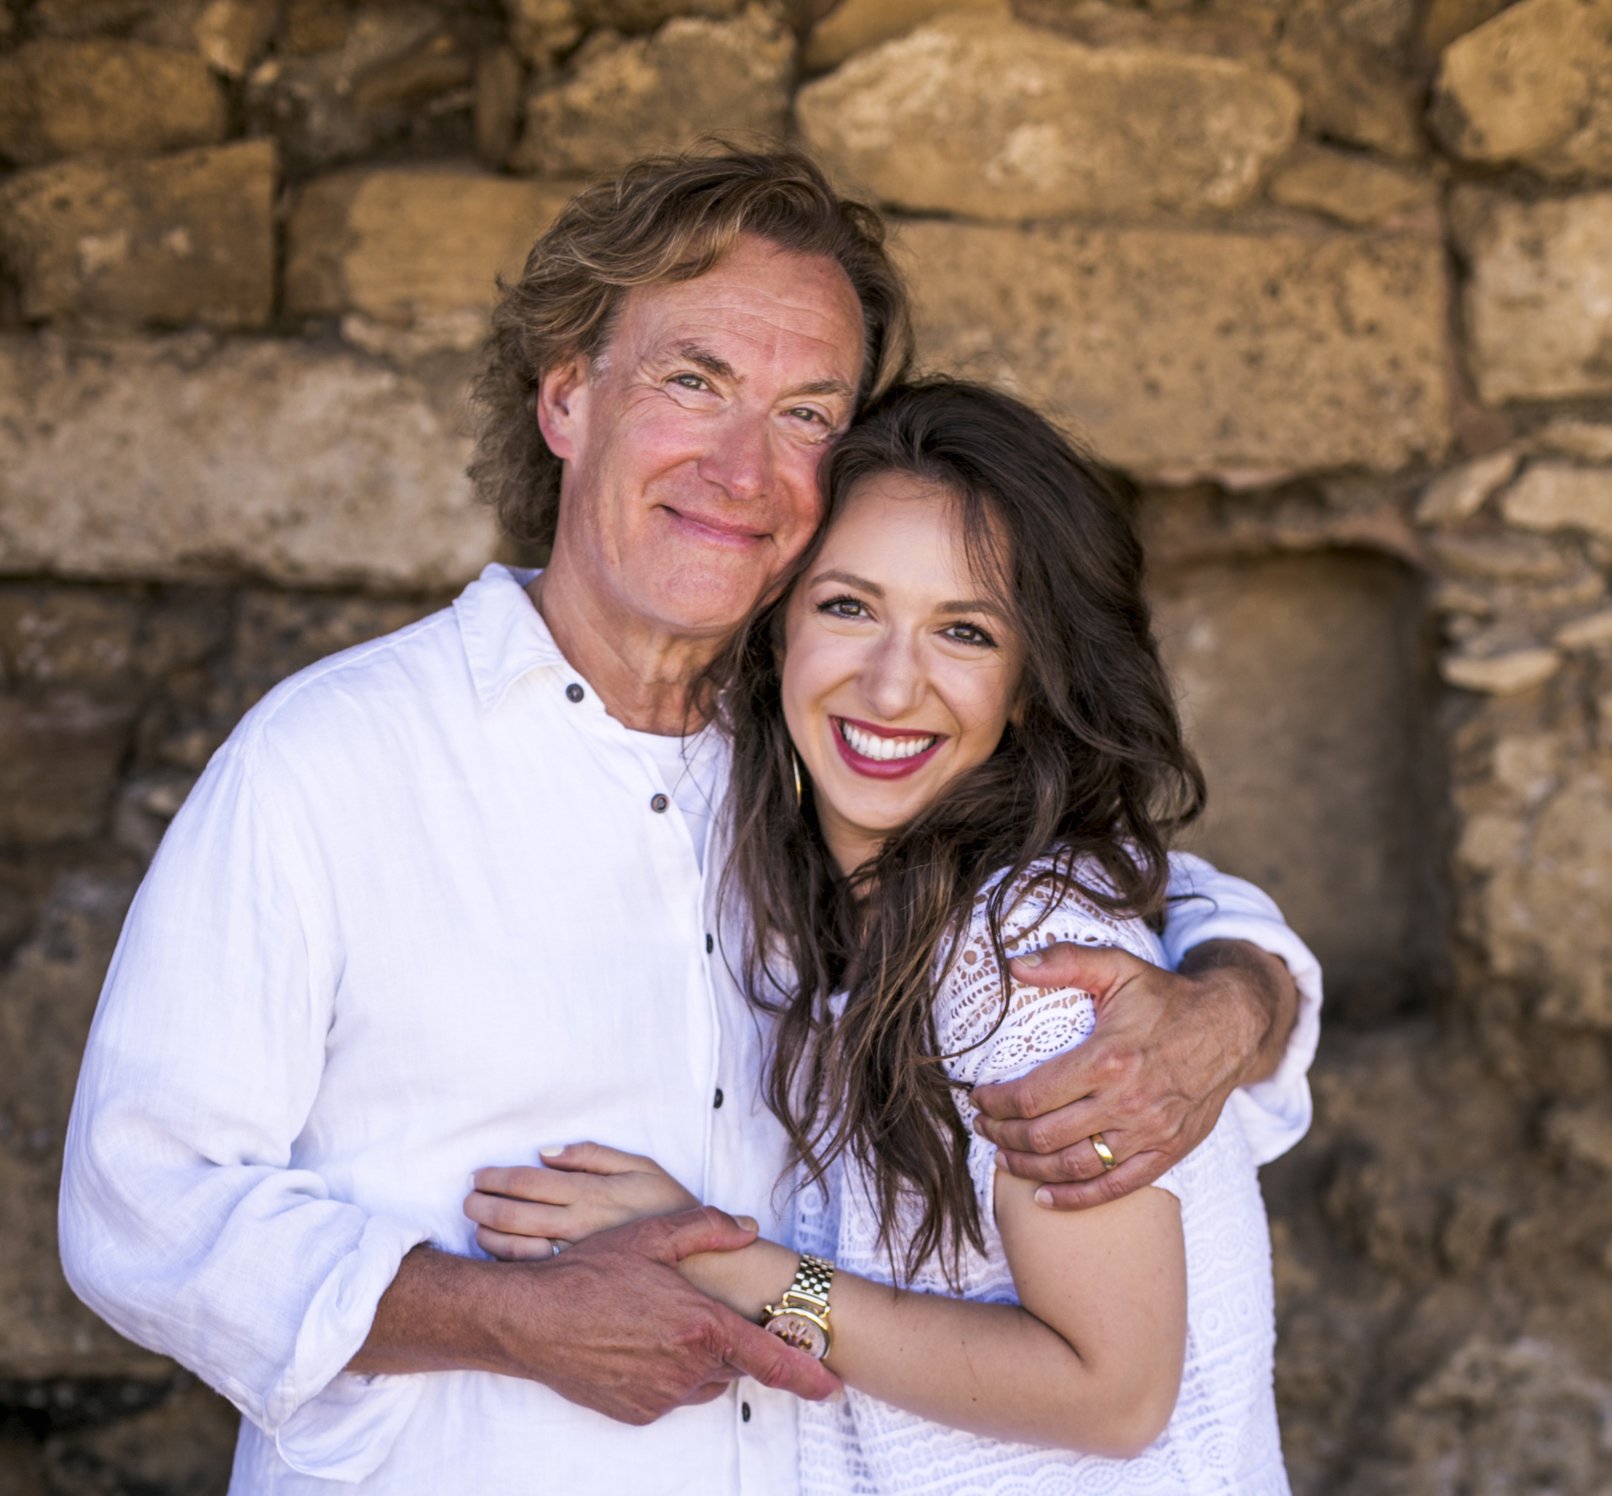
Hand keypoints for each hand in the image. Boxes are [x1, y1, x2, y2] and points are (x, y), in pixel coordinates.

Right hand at [356, 1209, 842, 1423]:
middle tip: (695, 1317)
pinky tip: (635, 1346)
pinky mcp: (636, 1413)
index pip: (768, 1358)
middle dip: (726, 1345)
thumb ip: (707, 1228)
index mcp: (700, 1324)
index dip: (805, 1374)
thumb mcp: (651, 1236)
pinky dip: (664, 1376)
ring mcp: (660, 1395)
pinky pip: (668, 1396)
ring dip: (695, 1360)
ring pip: (701, 1382)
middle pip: (731, 1365)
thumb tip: (747, 1226)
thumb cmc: (590, 1272)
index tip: (832, 1387)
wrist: (532, 1318)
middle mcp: (687, 1366)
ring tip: (657, 1325)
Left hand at [467, 1142, 697, 1259]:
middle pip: (511, 1213)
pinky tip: (498, 1253)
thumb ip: (594, 1155)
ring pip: (513, 1246)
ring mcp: (572, 1259)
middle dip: (482, 1203)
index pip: (527, 1181)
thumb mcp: (644, 1168)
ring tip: (477, 1223)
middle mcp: (575, 1226)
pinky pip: (529, 1272)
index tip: (480, 1175)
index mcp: (589, 1192)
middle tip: (468, 1197)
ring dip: (486, 1232)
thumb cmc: (671, 1213)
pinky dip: (505, 1261)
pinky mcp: (574, 1283)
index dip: (496, 1177)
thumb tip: (548, 1151)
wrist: (699, 1269)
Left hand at [970, 940, 1284, 1208]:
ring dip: (1029, 1168)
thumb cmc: (1166, 996)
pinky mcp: (1169, 1151)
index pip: (1032, 1095)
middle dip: (1003, 1136)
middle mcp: (1127, 1101)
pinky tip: (1045, 1197)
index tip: (977, 1098)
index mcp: (1107, 1058)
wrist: (1232, 1025)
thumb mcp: (1118, 966)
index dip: (995, 1103)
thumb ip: (1066, 961)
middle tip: (983, 1128)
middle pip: (1045, 1135)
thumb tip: (1014, 965)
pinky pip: (1116, 1187)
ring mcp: (1149, 1132)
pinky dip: (1076, 1198)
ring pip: (1074, 1166)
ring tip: (1003, 1157)